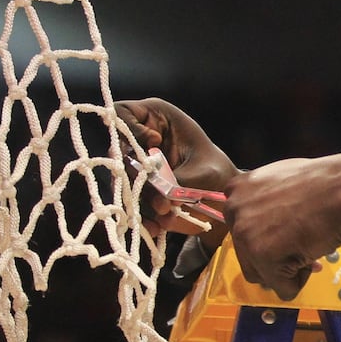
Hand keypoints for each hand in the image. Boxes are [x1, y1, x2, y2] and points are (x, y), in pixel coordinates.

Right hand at [115, 98, 236, 245]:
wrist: (221, 195)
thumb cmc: (216, 172)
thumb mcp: (204, 172)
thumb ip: (180, 180)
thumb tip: (160, 199)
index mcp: (155, 118)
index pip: (123, 113)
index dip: (130, 129)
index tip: (153, 143)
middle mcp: (140, 140)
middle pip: (119, 153)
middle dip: (140, 179)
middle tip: (163, 200)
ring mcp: (135, 165)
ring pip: (122, 181)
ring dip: (142, 202)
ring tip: (168, 216)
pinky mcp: (135, 187)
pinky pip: (128, 202)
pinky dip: (142, 218)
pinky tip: (157, 228)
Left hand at [224, 152, 340, 299]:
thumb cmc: (323, 183)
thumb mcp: (282, 181)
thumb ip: (266, 203)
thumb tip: (269, 228)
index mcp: (237, 189)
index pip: (242, 229)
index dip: (267, 236)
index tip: (286, 231)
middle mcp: (235, 210)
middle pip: (248, 254)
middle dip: (275, 256)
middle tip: (301, 246)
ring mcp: (246, 234)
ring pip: (261, 274)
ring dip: (285, 270)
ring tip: (309, 249)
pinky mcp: (262, 257)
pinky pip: (282, 287)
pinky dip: (299, 281)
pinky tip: (312, 255)